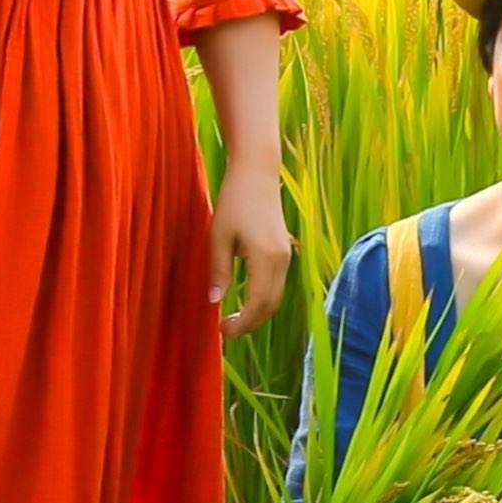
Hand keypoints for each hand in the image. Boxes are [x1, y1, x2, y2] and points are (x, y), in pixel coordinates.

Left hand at [210, 155, 291, 338]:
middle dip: (251, 323)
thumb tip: (215, 302)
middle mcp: (282, 260)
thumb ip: (218, 271)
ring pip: (276, 297)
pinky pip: (277, 284)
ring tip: (235, 318)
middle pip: (271, 306)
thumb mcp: (219, 236)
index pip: (257, 304)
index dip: (242, 323)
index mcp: (265, 258)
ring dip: (258, 312)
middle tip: (227, 329)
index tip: (223, 331)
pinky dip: (263, 298)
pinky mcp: (284, 251)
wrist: (257, 172)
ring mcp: (286, 255)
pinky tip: (246, 299)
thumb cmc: (234, 200)